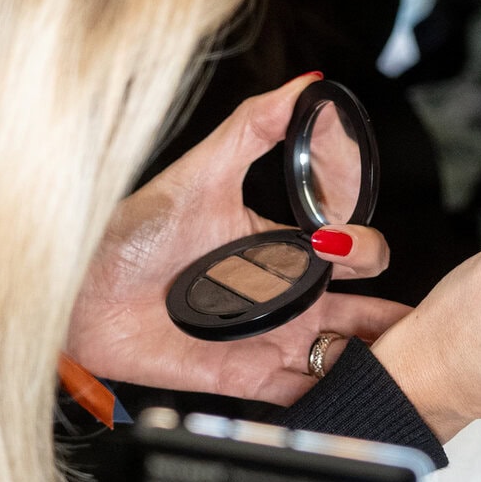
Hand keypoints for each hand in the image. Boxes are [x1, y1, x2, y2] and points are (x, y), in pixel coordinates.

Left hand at [68, 75, 409, 403]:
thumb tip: (306, 84)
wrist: (80, 296)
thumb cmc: (131, 233)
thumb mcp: (201, 172)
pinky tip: (352, 393)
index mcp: (278, 245)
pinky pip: (304, 394)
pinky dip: (333, 396)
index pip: (348, 250)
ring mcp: (269, 338)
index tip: (353, 243)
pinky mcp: (249, 378)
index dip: (365, 247)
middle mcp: (281, 293)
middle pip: (359, 308)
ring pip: (342, 355)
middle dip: (389, 311)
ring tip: (400, 360)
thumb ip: (255, 125)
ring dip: (372, 356)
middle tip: (399, 314)